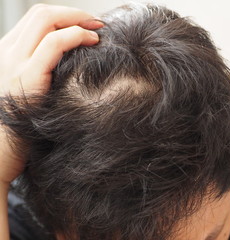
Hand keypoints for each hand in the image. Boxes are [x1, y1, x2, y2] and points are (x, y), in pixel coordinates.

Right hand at [0, 4, 102, 184]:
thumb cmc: (17, 131)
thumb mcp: (26, 95)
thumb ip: (40, 76)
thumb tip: (70, 66)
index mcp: (6, 56)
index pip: (35, 22)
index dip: (64, 17)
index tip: (87, 25)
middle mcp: (6, 54)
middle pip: (41, 14)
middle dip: (73, 13)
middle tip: (96, 23)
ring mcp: (13, 64)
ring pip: (45, 19)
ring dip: (78, 19)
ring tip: (98, 30)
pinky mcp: (26, 77)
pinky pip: (53, 44)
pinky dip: (76, 36)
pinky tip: (92, 42)